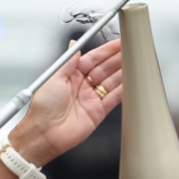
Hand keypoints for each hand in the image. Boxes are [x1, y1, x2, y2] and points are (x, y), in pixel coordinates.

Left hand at [9, 38, 124, 165]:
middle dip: (118, 59)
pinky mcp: (98, 112)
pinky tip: (132, 82)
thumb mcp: (54, 78)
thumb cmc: (42, 108)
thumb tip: (74, 44)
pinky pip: (114, 98)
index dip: (106, 51)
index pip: (93, 59)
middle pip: (105, 69)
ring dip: (124, 72)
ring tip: (135, 63)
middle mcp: (82, 86)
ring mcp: (91, 99)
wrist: (44, 134)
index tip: (118, 44)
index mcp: (71, 76)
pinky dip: (124, 90)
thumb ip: (69, 62)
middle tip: (132, 50)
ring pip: (112, 82)